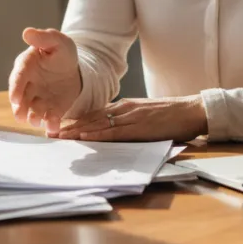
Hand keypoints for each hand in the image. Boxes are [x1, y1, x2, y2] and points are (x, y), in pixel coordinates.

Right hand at [8, 27, 82, 133]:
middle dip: (19, 107)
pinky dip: (50, 124)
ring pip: (31, 110)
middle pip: (20, 98)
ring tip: (35, 121)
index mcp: (26, 66)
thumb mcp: (57, 41)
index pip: (19, 77)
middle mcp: (28, 86)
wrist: (74, 69)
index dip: (16, 88)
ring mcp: (38, 99)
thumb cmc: (61, 52)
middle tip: (20, 115)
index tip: (15, 98)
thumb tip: (27, 32)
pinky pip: (49, 118)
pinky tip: (54, 127)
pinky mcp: (50, 110)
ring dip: (32, 117)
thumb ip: (44, 38)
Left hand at [51, 96, 206, 141]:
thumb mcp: (145, 115)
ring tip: (60, 136)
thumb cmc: (171, 115)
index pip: (94, 114)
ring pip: (98, 124)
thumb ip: (128, 120)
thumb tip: (112, 130)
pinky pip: (115, 131)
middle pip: (91, 118)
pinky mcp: (139, 126)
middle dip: (70, 126)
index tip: (59, 127)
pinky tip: (85, 136)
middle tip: (50, 132)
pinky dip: (98, 133)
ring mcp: (130, 116)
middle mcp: (124, 109)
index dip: (75, 121)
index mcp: (124, 107)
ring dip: (77, 130)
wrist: (192, 110)